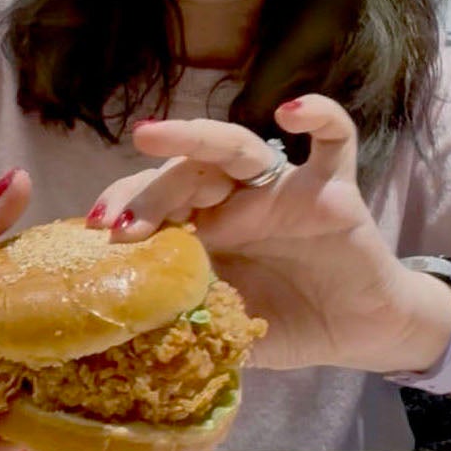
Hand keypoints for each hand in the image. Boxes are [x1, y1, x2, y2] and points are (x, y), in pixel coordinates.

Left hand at [88, 100, 450, 372]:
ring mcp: (285, 187)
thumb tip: (121, 336)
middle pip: (187, 171)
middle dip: (148, 191)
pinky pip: (335, 138)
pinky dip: (319, 115)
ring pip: (238, 148)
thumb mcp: (223, 324)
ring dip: (193, 138)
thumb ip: (183, 320)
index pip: (156, 198)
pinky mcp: (334, 190)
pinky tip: (291, 113)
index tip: (94, 228)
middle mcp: (239, 197)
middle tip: (118, 224)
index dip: (124, 205)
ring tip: (151, 135)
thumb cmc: (287, 322)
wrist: (357, 333)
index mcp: (206, 226)